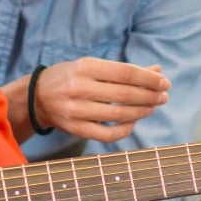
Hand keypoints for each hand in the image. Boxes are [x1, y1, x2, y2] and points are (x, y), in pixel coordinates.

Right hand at [27, 58, 168, 142]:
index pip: (125, 72)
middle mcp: (79, 88)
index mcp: (85, 67)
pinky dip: (125, 129)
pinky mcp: (75, 129)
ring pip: (118, 115)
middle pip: (124, 94)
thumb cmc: (71, 78)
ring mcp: (76, 110)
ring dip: (142, 111)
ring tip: (153, 106)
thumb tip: (157, 71)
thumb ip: (123, 70)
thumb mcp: (92, 66)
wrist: (36, 97)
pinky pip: (107, 134)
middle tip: (164, 96)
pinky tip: (134, 122)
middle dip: (149, 95)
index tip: (164, 82)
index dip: (148, 78)